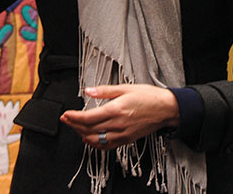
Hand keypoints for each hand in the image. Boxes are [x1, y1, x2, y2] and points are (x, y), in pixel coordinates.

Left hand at [60, 84, 178, 149]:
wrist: (167, 109)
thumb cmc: (148, 96)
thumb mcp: (124, 88)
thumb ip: (103, 91)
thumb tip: (87, 91)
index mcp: (116, 110)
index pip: (88, 118)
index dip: (74, 118)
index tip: (65, 115)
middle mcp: (118, 124)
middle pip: (89, 129)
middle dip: (74, 125)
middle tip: (65, 120)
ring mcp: (123, 134)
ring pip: (97, 140)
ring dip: (82, 135)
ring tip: (75, 128)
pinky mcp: (128, 139)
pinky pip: (108, 146)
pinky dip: (96, 144)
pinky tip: (89, 139)